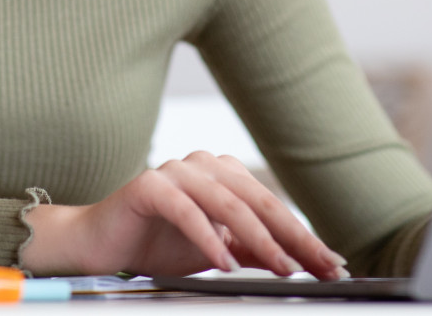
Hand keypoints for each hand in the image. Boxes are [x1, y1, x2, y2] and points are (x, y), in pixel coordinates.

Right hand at [21, 151, 348, 278]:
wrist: (99, 246)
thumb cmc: (157, 245)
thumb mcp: (218, 252)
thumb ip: (254, 251)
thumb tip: (302, 260)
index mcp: (223, 175)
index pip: (272, 206)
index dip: (304, 237)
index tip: (332, 264)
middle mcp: (203, 165)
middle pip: (257, 200)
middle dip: (292, 237)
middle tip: (318, 265)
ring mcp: (175, 171)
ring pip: (227, 202)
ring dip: (258, 238)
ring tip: (281, 266)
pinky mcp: (148, 185)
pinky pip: (186, 210)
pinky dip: (208, 237)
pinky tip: (224, 262)